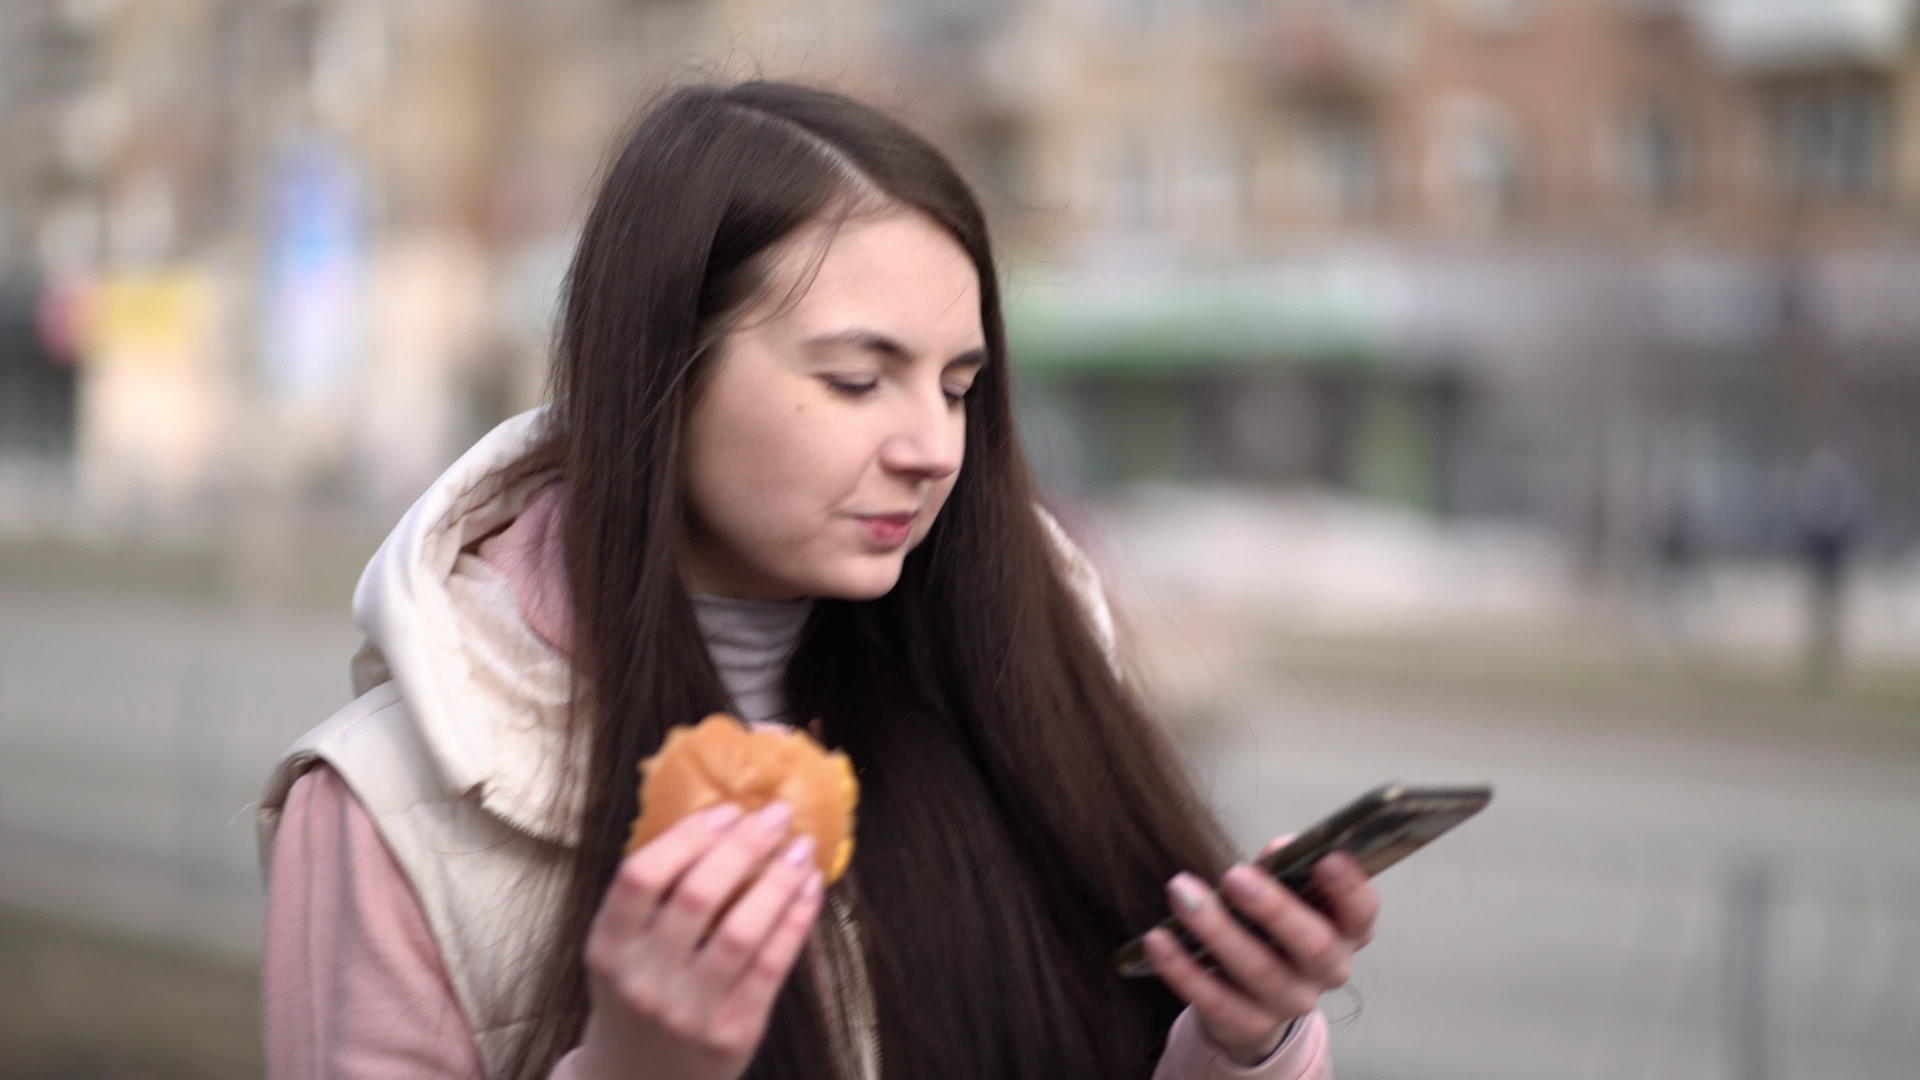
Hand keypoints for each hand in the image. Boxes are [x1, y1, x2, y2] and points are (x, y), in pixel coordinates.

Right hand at [572, 800, 825, 1079]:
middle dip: (744, 845)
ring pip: (742, 930)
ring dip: (779, 880)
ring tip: (801, 847)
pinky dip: (796, 920)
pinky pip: (772, 965)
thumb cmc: (636, 998)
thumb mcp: (620, 952)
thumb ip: (652, 899)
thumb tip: (721, 822)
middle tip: (776, 813)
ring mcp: (688, 1010)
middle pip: (697, 895)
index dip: (687, 836)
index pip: (641, 876)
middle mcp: (643, 980)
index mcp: (607, 948)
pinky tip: (809, 889)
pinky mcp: (732, 1032)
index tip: (725, 809)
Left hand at [1143, 836, 1378, 1066]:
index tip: (1326, 858)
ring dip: (1217, 929)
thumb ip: (1283, 870)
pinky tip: (1158, 940)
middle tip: (1234, 874)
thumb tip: (1280, 849)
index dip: (1349, 888)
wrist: (1252, 998)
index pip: (1362, 912)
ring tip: (1182, 892)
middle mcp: (1328, 971)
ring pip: (1259, 970)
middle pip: (1313, 944)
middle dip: (1274, 908)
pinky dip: (1183, 969)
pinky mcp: (1250, 1025)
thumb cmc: (1273, 928)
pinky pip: (1215, 1000)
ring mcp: (1291, 1002)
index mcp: (1347, 931)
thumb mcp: (1285, 895)